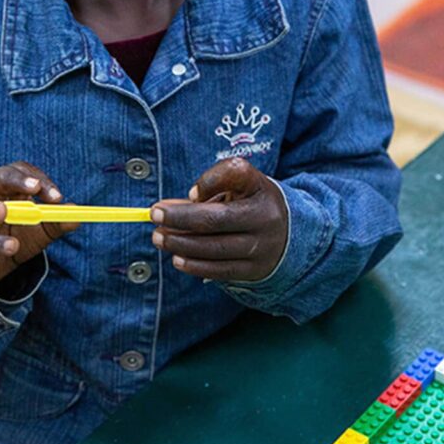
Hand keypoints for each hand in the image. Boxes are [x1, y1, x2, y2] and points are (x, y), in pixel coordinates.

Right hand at [0, 161, 73, 285]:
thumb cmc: (14, 239)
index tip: (56, 197)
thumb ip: (56, 223)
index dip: (37, 179)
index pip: (19, 172)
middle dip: (15, 181)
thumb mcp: (39, 232)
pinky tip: (10, 248)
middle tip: (33, 188)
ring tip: (3, 213)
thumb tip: (77, 216)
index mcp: (6, 189)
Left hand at [150, 157, 287, 281]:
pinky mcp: (254, 269)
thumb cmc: (249, 203)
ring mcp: (261, 246)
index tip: (190, 192)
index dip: (208, 182)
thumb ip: (204, 192)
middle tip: (154, 214)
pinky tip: (177, 259)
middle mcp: (264, 216)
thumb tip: (167, 208)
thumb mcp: (237, 186)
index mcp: (259, 187)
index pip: (235, 174)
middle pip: (216, 219)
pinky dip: (195, 265)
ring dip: (181, 243)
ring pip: (215, 248)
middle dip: (180, 217)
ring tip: (159, 237)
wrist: (288, 235)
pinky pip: (220, 270)